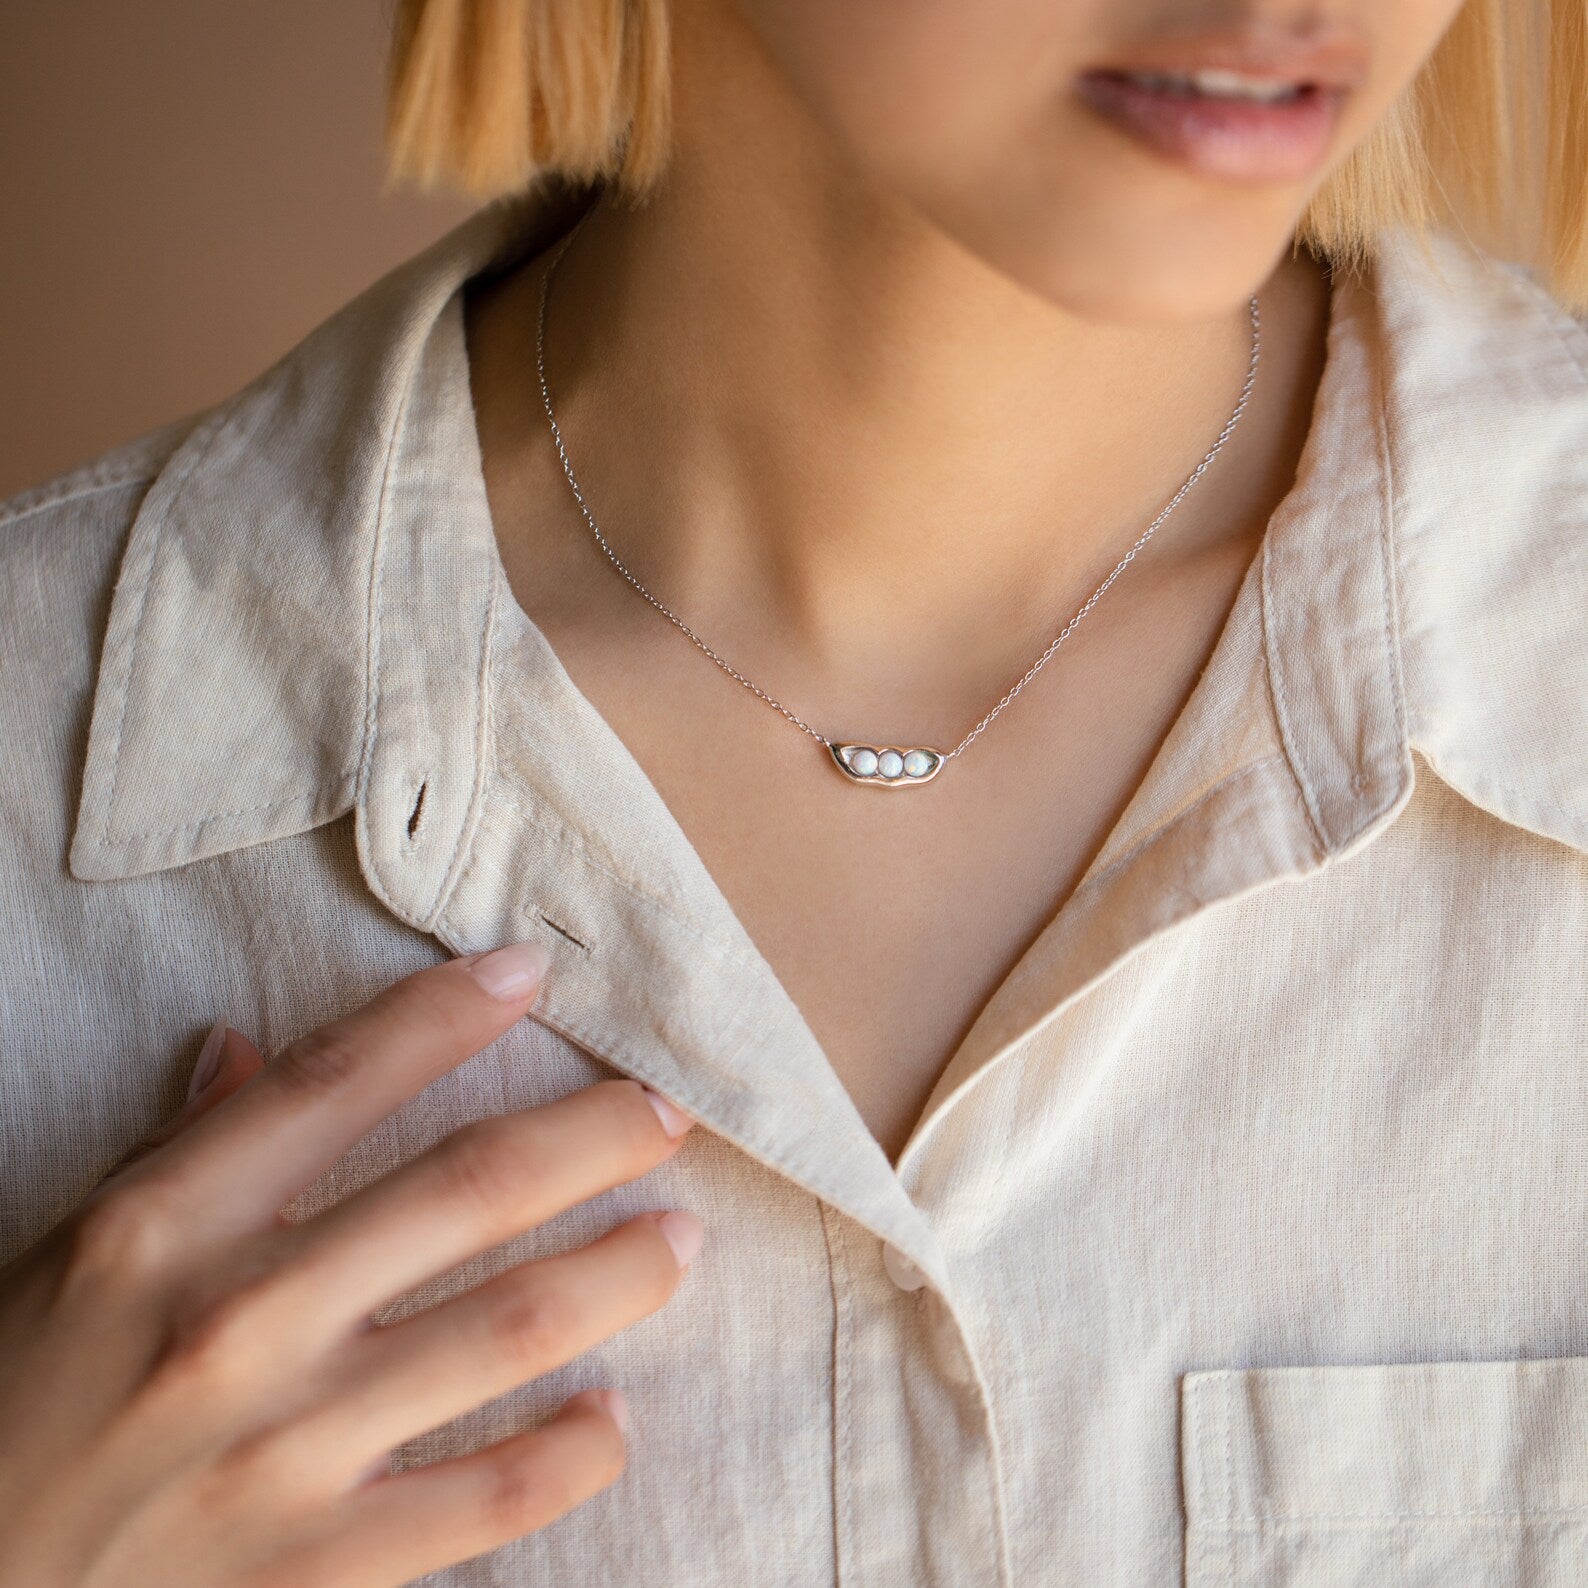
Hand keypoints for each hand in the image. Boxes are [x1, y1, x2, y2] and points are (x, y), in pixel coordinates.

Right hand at [0, 944, 702, 1586]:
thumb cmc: (14, 1406)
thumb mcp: (71, 1254)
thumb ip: (179, 1151)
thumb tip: (247, 1052)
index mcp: (163, 1227)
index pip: (339, 1083)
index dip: (446, 1016)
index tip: (528, 975)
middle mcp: (238, 1322)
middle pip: (469, 1190)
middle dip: (592, 1137)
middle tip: (666, 1114)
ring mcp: (284, 1451)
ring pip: (507, 1327)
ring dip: (618, 1273)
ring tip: (681, 1237)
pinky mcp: (314, 1568)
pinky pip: (486, 1502)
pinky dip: (571, 1455)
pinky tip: (614, 1418)